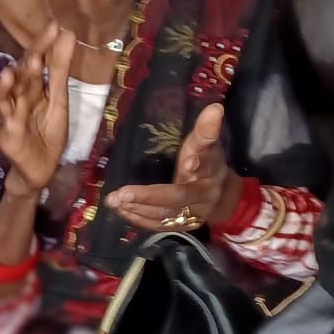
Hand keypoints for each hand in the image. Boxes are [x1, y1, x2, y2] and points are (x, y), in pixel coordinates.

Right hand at [0, 22, 75, 197]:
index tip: (54, 27)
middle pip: (17, 80)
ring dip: (2, 89)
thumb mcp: (58, 98)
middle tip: (36, 57)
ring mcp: (8, 119)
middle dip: (24, 69)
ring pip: (1, 101)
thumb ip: (60, 68)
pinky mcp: (4, 141)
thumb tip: (69, 33)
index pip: (34, 61)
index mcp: (31, 87)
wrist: (42, 167)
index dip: (42, 45)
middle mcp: (17, 99)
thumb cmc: (47, 130)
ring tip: (8, 76)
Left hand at [106, 105, 233, 233]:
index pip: (206, 166)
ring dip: (137, 209)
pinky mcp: (182, 226)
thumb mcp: (206, 143)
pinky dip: (139, 219)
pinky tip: (121, 211)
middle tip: (121, 193)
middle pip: (177, 197)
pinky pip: (159, 226)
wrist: (220, 194)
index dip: (199, 164)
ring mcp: (193, 215)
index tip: (188, 161)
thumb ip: (206, 128)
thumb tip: (215, 107)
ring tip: (113, 201)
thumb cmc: (206, 162)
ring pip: (165, 215)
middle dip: (148, 196)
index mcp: (212, 171)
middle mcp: (203, 197)